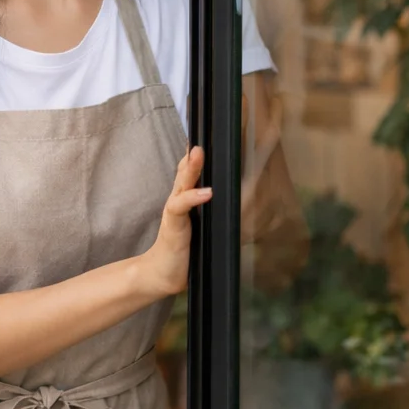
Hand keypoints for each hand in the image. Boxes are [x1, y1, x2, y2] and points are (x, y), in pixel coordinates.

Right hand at [138, 147, 211, 295]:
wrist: (162, 273)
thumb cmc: (184, 252)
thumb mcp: (203, 229)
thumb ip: (214, 216)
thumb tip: (247, 209)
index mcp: (185, 200)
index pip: (190, 172)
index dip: (196, 156)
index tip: (208, 138)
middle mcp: (178, 201)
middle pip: (185, 171)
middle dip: (193, 154)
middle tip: (202, 136)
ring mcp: (175, 211)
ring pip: (182, 184)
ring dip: (191, 168)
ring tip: (198, 153)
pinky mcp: (174, 225)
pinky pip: (181, 207)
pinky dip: (193, 198)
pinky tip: (206, 192)